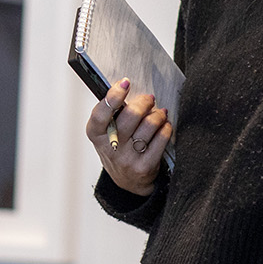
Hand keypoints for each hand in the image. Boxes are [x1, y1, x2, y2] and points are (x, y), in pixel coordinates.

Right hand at [86, 79, 170, 195]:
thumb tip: (126, 87)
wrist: (128, 180)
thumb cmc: (118, 148)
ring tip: (159, 113)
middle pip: (132, 115)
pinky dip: (166, 127)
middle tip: (149, 99)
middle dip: (144, 102)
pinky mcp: (144, 166)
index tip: (125, 83)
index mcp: (96, 134)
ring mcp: (127, 159)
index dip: (113, 96)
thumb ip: (113, 112)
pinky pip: (162, 138)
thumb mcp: (107, 131)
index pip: (101, 113)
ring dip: (158, 114)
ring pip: (150, 124)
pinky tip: (164, 126)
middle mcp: (111, 148)